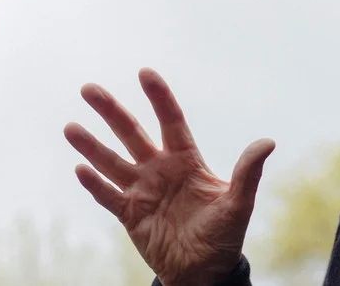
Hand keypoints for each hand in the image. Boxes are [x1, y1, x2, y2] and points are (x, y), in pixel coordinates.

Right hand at [64, 68, 274, 285]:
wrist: (204, 271)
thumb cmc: (224, 235)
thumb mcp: (238, 203)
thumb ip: (247, 173)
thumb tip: (268, 142)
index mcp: (186, 160)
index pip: (170, 121)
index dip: (159, 97)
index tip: (145, 73)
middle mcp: (160, 169)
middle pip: (132, 133)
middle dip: (111, 111)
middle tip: (89, 89)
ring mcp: (142, 190)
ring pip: (112, 162)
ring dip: (92, 146)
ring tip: (70, 128)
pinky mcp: (129, 214)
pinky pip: (109, 196)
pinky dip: (95, 184)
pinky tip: (80, 170)